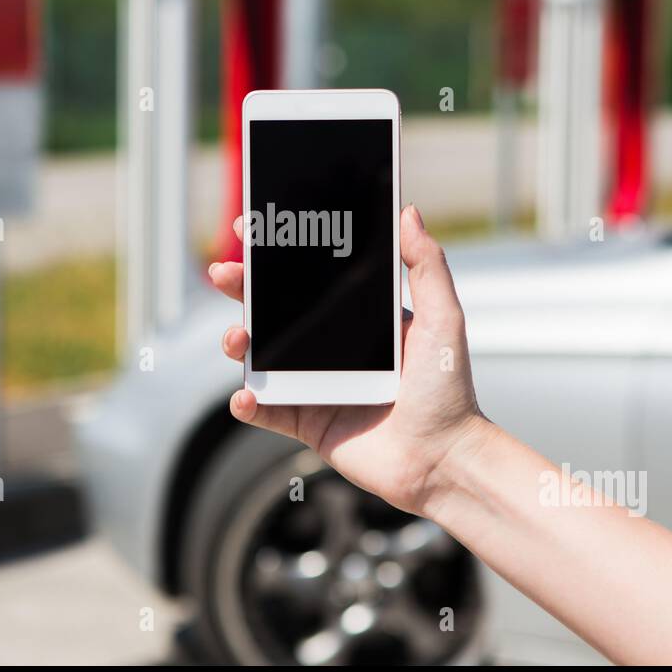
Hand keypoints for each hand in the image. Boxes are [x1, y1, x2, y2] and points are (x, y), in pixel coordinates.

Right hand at [208, 204, 490, 515]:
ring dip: (237, 343)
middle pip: (273, 311)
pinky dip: (246, 402)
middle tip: (222, 273)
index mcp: (358, 319)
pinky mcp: (306, 423)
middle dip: (242, 289)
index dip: (278, 255)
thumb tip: (408, 212)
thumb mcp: (443, 319)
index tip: (252, 231)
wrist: (443, 459)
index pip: (309, 278)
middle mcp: (331, 348)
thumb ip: (427, 266)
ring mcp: (315, 385)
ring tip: (237, 339)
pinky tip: (246, 395)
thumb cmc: (448, 390)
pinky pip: (265, 410)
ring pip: (260, 358)